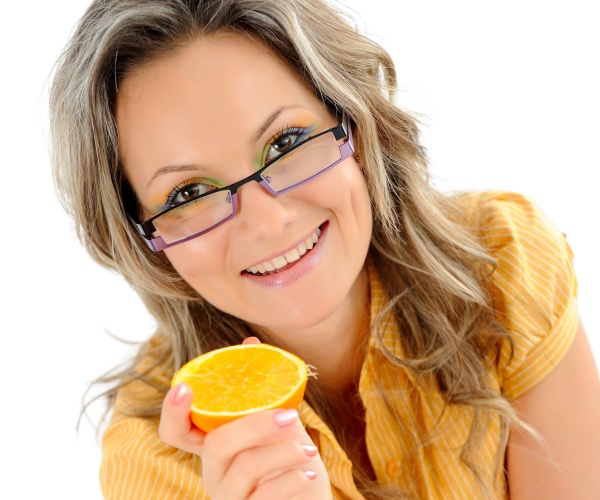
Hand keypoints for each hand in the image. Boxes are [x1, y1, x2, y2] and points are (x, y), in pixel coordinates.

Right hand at [159, 338, 331, 498]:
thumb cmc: (288, 461)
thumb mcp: (278, 426)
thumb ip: (264, 393)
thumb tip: (251, 343)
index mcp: (214, 446)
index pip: (176, 432)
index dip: (172, 411)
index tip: (183, 387)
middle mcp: (213, 472)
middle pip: (217, 443)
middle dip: (255, 424)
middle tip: (290, 415)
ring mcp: (229, 496)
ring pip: (247, 466)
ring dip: (284, 451)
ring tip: (309, 448)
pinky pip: (267, 494)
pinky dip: (291, 480)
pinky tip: (307, 472)